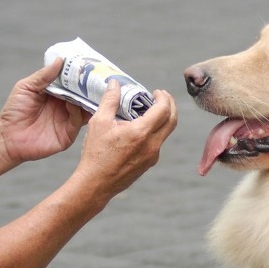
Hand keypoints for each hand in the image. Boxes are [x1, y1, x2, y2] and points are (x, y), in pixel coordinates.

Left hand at [0, 59, 87, 165]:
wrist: (7, 137)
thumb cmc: (13, 112)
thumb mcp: (26, 87)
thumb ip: (43, 75)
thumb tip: (60, 60)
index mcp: (56, 94)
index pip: (73, 83)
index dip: (81, 75)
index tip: (89, 64)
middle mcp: (64, 106)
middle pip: (83, 95)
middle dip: (90, 86)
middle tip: (97, 75)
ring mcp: (67, 121)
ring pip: (85, 108)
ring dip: (89, 98)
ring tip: (92, 87)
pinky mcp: (68, 134)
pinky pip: (78, 122)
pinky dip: (78, 111)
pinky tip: (74, 103)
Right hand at [73, 81, 177, 199]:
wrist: (96, 184)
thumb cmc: (96, 154)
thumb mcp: (99, 122)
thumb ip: (109, 100)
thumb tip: (115, 83)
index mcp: (141, 132)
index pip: (164, 109)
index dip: (163, 97)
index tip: (157, 92)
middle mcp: (152, 145)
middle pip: (172, 121)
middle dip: (170, 105)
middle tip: (161, 97)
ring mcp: (152, 156)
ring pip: (166, 133)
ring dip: (163, 119)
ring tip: (149, 111)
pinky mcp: (148, 164)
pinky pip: (157, 144)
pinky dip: (155, 132)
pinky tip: (141, 129)